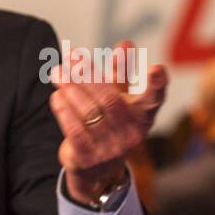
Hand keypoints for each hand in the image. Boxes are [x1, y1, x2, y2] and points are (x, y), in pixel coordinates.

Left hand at [49, 40, 168, 202]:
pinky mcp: (87, 157)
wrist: (96, 171)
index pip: (153, 100)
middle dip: (89, 75)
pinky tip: (57, 97)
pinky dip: (65, 111)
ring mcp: (109, 148)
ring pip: (90, 113)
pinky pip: (75, 130)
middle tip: (72, 56)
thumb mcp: (120, 99)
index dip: (157, 85)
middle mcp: (130, 134)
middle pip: (109, 99)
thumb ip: (122, 73)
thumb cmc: (110, 125)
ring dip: (72, 89)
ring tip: (58, 72)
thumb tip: (125, 43)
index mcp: (142, 117)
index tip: (158, 68)